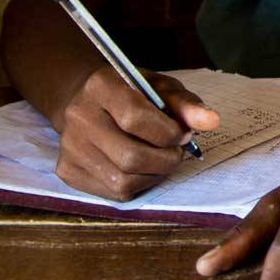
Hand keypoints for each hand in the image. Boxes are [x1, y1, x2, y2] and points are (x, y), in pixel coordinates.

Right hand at [52, 67, 218, 200]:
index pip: (135, 118)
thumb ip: (185, 103)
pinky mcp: (67, 170)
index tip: (184, 135)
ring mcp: (69, 147)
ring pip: (123, 180)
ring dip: (155, 175)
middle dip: (166, 160)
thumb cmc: (131, 93)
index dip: (168, 132)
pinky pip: (113, 192)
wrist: (85, 101)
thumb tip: (211, 121)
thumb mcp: (159, 87)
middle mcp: (78, 118)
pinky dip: (138, 184)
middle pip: (130, 156)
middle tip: (178, 153)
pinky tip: (143, 168)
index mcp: (101, 87)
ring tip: (163, 160)